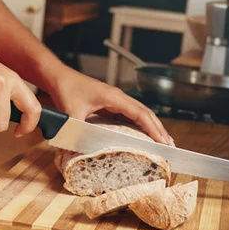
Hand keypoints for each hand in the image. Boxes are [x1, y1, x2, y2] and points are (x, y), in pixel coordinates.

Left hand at [49, 69, 172, 145]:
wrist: (59, 77)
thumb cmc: (66, 90)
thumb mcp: (72, 114)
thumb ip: (78, 132)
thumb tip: (81, 152)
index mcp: (113, 97)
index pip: (140, 113)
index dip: (153, 128)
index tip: (163, 141)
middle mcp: (118, 97)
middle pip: (145, 113)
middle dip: (159, 129)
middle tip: (170, 146)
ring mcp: (116, 100)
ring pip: (140, 113)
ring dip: (152, 127)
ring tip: (163, 142)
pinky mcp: (111, 104)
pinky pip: (131, 115)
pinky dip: (141, 125)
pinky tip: (144, 135)